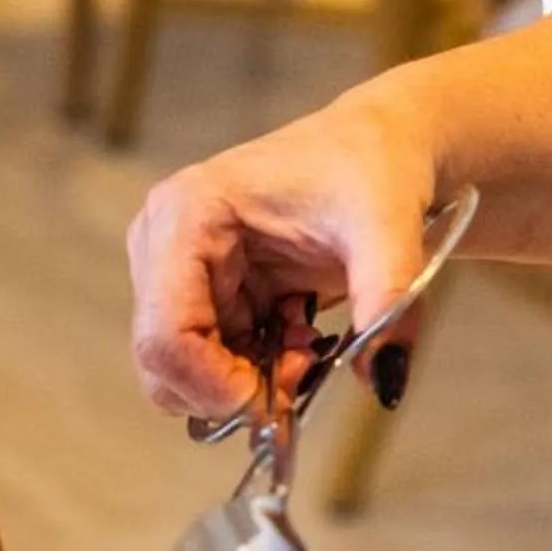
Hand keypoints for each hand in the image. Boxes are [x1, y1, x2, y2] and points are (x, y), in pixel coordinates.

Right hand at [127, 95, 437, 422]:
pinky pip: (213, 363)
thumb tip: (384, 379)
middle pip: (166, 364)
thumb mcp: (388, 227)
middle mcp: (163, 241)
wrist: (379, 146)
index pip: (165, 336)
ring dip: (253, 381)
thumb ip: (386, 300)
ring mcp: (176, 270)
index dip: (214, 388)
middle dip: (236, 389)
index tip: (279, 404)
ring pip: (189, 373)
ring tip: (310, 343)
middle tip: (305, 371)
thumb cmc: (372, 165)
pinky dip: (259, 370)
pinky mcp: (201, 292)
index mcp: (187, 213)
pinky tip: (301, 335)